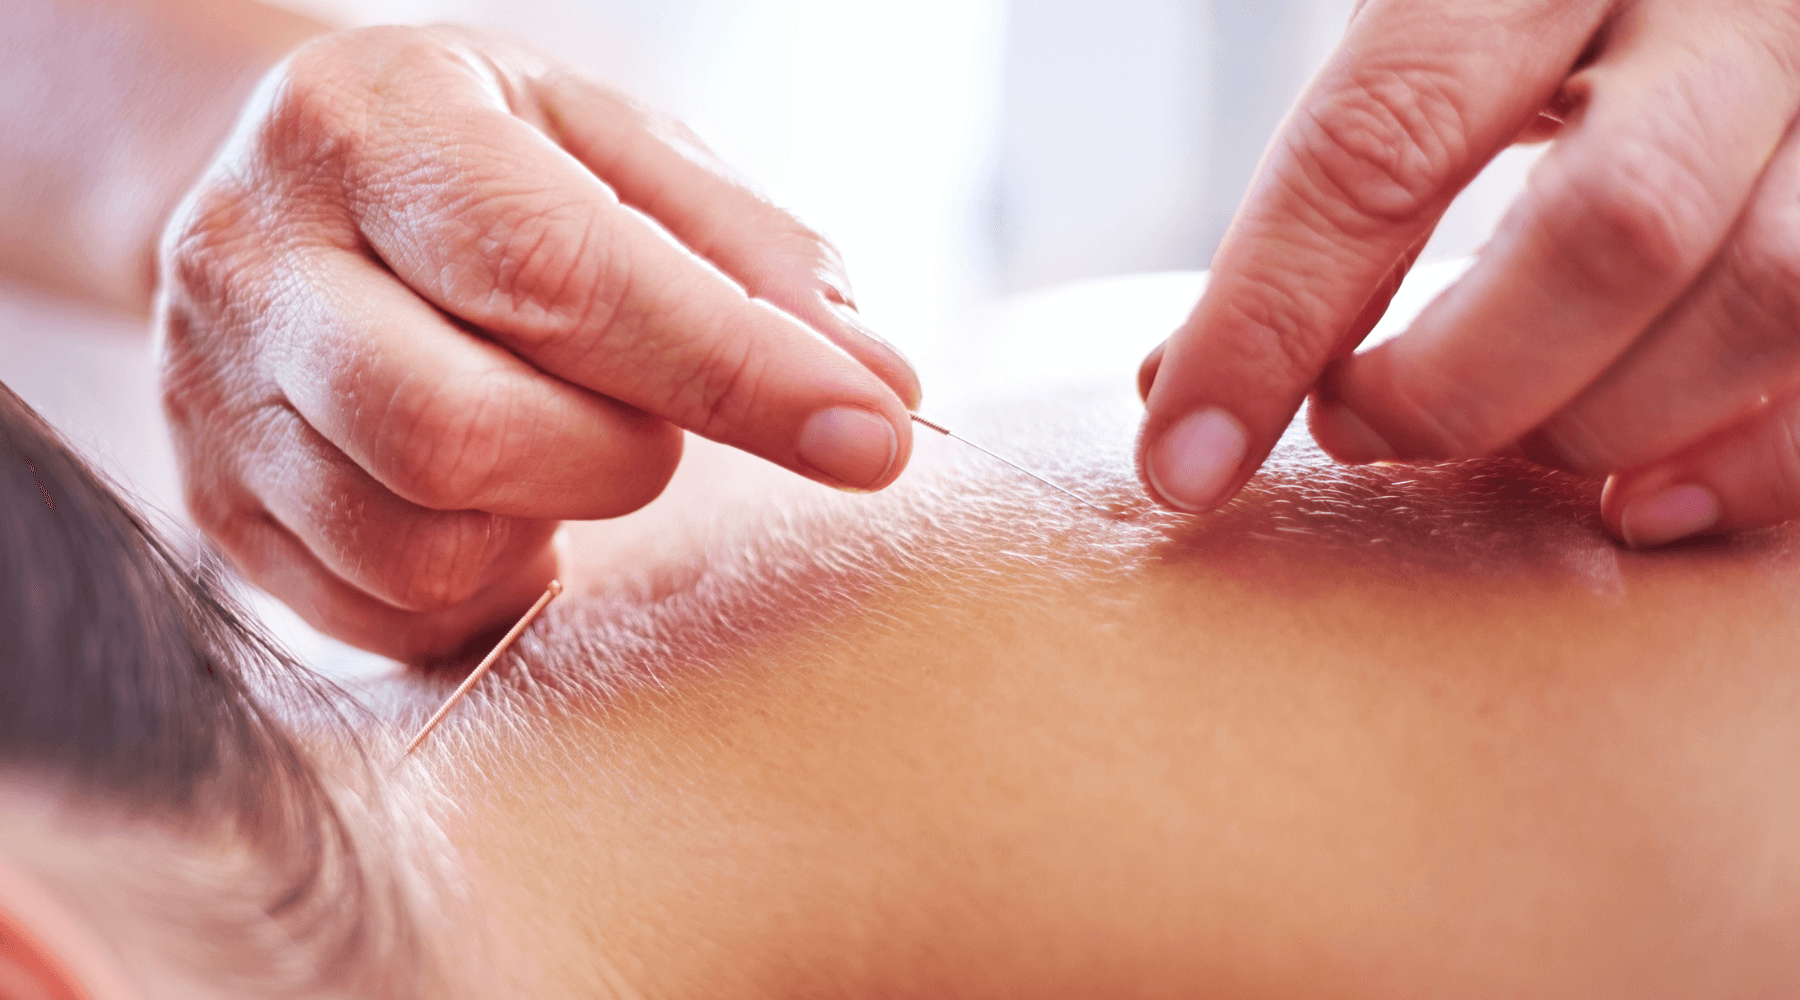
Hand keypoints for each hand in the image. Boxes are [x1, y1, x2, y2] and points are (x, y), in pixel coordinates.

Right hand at [157, 26, 918, 659]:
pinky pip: (384, 617)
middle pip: (457, 429)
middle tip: (655, 419)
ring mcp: (211, 400)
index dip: (729, 370)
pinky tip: (506, 502)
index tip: (871, 436)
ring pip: (418, 546)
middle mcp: (254, 262)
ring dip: (551, 520)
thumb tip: (880, 388)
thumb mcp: (618, 149)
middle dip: (618, 456)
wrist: (290, 191)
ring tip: (561, 437)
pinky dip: (491, 581)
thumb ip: (752, 255)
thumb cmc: (485, 165)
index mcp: (369, 127)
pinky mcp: (217, 512)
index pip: (557, 270)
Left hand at [1136, 0, 1799, 548]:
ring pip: (1763, 298)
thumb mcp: (1433, 19)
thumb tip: (1182, 393)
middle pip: (1608, 230)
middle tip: (1356, 428)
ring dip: (1594, 428)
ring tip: (1497, 442)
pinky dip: (1744, 466)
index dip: (1268, 321)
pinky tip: (1631, 501)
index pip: (1381, 140)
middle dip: (1455, 386)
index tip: (1184, 458)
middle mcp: (1724, 3)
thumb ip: (1335, 179)